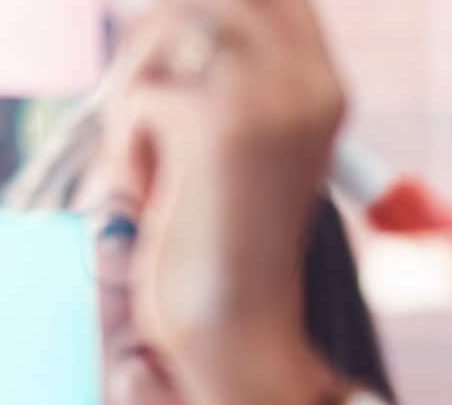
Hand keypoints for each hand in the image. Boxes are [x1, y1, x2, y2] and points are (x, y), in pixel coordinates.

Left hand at [101, 0, 348, 404]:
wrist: (237, 326)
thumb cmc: (224, 241)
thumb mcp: (243, 141)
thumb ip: (225, 74)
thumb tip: (167, 11)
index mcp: (323, 86)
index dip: (209, 9)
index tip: (174, 55)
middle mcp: (309, 82)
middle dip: (158, 43)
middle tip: (151, 114)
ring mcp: (269, 98)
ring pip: (167, 29)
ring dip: (138, 94)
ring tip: (157, 162)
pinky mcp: (220, 124)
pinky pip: (140, 93)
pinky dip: (128, 145)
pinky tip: (157, 194)